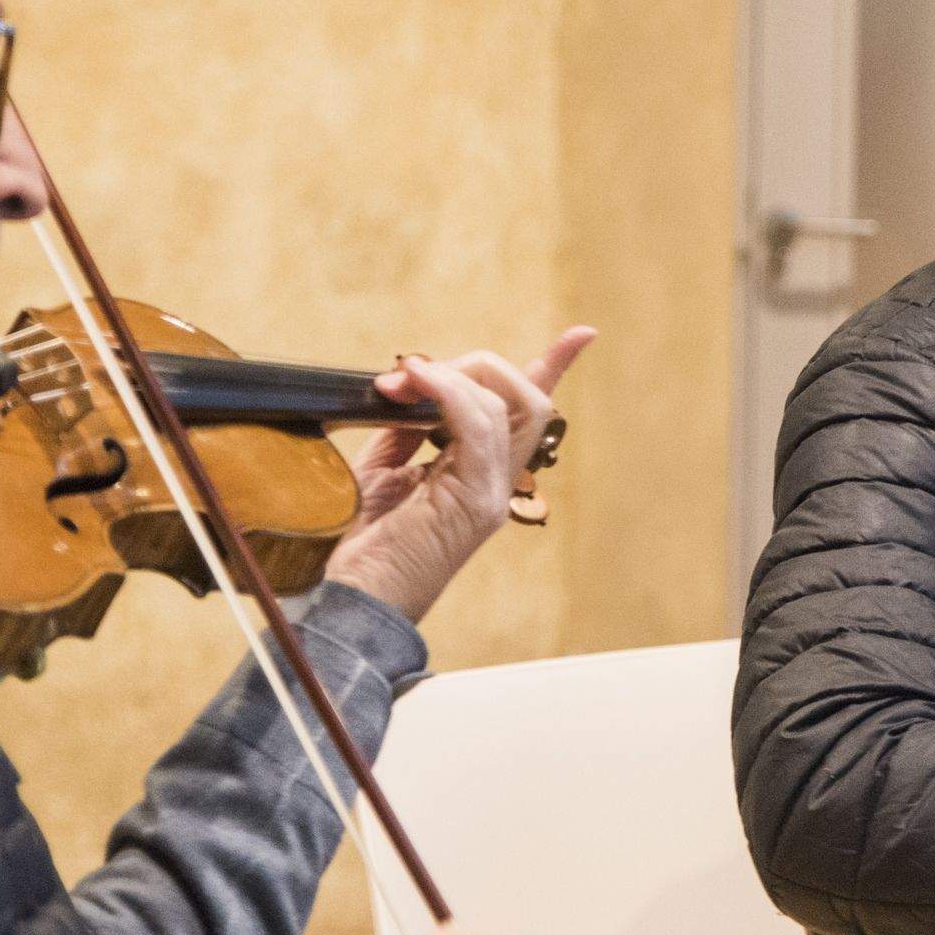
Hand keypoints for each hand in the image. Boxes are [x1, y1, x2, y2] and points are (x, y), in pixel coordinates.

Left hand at [322, 326, 594, 623]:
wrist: (352, 600)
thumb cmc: (360, 548)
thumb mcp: (381, 469)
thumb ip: (404, 428)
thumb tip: (412, 383)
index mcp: (481, 475)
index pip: (527, 413)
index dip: (554, 367)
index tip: (581, 334)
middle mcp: (498, 483)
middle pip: (523, 397)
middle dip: (472, 366)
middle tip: (409, 372)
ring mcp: (492, 492)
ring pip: (507, 403)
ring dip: (449, 375)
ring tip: (400, 380)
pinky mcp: (476, 499)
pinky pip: (478, 424)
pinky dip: (448, 391)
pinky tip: (416, 383)